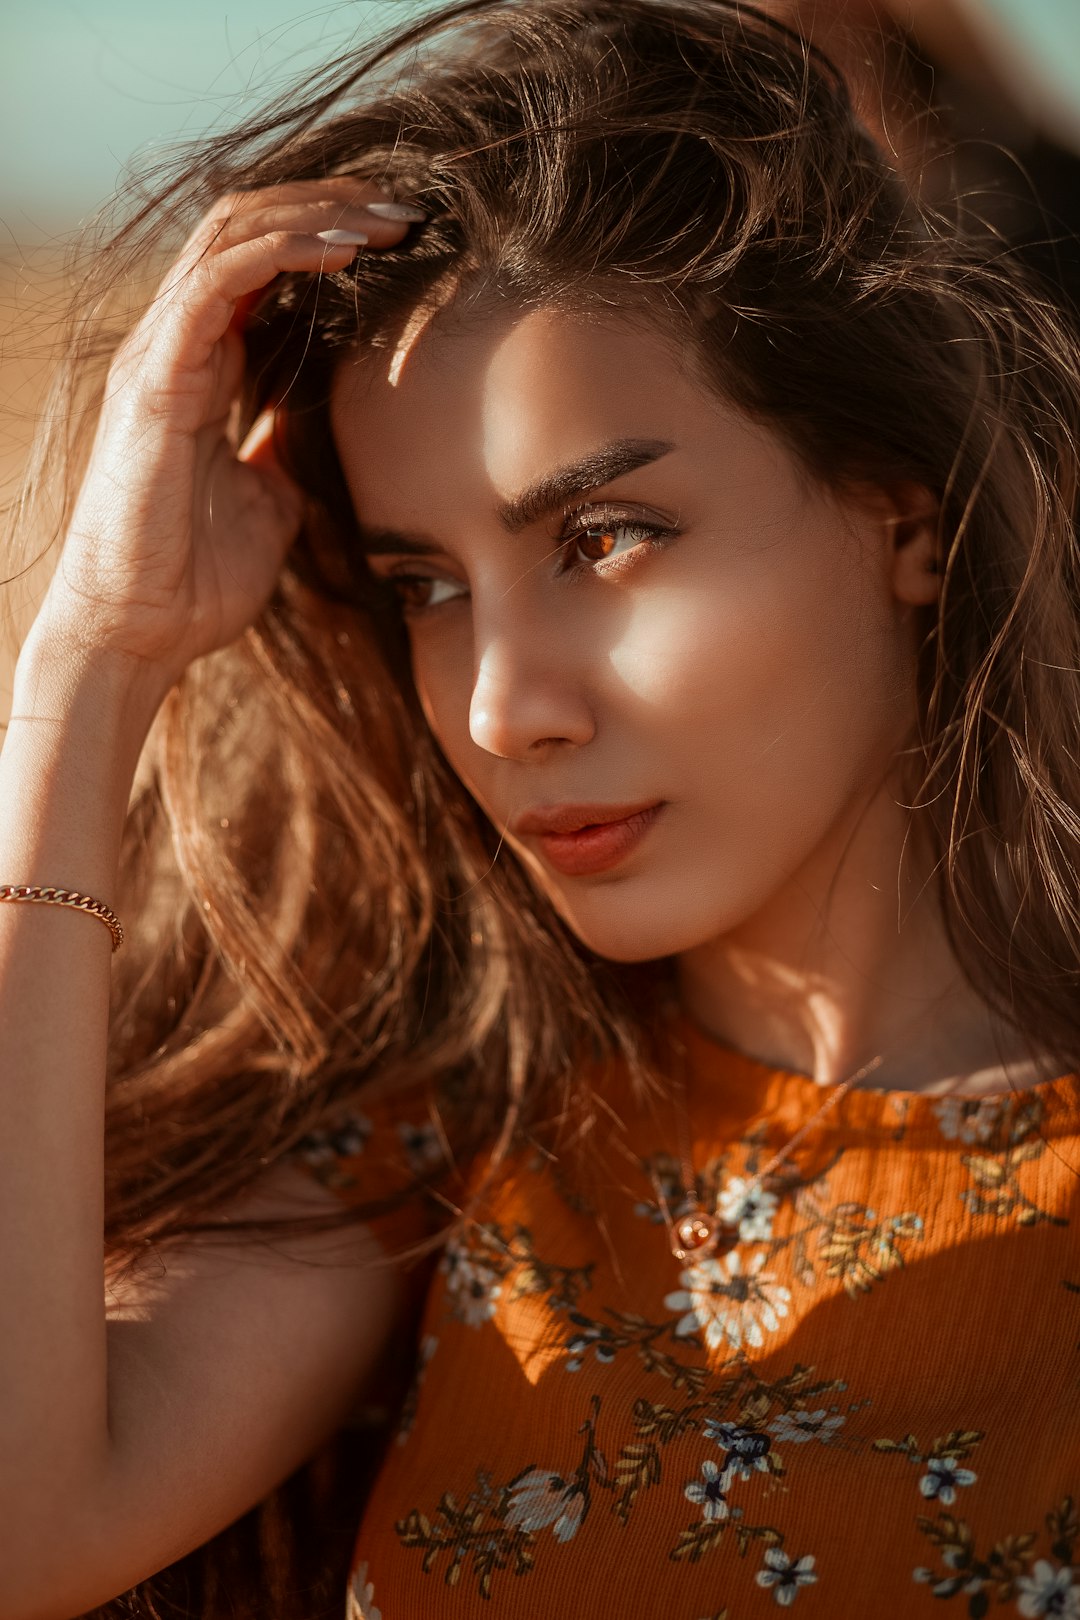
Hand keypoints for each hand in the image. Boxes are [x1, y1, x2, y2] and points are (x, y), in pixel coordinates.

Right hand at [35, 180, 419, 696]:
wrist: (140, 631)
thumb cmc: (195, 577)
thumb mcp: (268, 500)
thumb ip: (285, 450)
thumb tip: (323, 431)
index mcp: (204, 365)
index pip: (261, 262)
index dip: (328, 235)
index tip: (403, 240)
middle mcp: (178, 344)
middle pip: (249, 227)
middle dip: (332, 205)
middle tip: (409, 208)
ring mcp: (161, 354)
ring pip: (231, 235)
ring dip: (316, 214)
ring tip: (386, 216)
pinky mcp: (156, 377)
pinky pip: (216, 282)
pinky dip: (280, 253)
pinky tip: (340, 252)